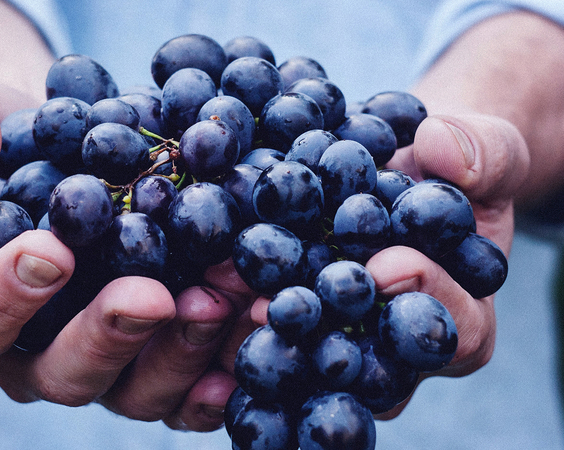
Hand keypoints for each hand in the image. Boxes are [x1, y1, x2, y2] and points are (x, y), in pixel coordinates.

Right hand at [0, 82, 245, 432]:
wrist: (66, 149)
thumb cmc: (0, 141)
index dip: (3, 298)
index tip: (51, 252)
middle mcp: (36, 350)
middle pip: (63, 373)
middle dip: (111, 335)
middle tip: (154, 296)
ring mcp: (104, 358)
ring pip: (134, 389)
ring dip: (181, 351)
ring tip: (221, 300)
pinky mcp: (156, 353)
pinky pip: (186, 386)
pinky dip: (220, 370)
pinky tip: (251, 334)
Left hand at [202, 111, 530, 422]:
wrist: (406, 166)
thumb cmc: (455, 167)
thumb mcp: (487, 150)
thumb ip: (482, 153)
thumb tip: (441, 147)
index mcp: (460, 317)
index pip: (455, 330)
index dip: (426, 299)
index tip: (388, 266)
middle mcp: (395, 344)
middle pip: (367, 359)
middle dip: (324, 330)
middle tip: (279, 306)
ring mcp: (343, 333)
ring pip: (307, 350)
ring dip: (262, 325)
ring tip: (224, 296)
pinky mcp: (298, 312)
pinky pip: (269, 318)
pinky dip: (237, 299)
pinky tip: (204, 277)